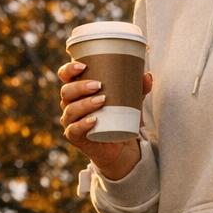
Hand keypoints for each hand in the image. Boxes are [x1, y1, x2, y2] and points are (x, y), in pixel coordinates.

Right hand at [59, 60, 153, 180]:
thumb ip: (139, 89)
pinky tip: (93, 120)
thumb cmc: (119, 118)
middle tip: (99, 85)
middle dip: (80, 86)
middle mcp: (70, 104)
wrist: (120, 146)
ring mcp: (71, 121)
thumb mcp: (131, 102)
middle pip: (67, 91)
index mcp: (78, 91)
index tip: (83, 66)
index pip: (65, 77)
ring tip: (102, 100)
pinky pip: (73, 130)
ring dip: (84, 104)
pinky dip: (82, 124)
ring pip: (70, 110)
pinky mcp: (76, 137)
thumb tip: (147, 76)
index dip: (69, 70)